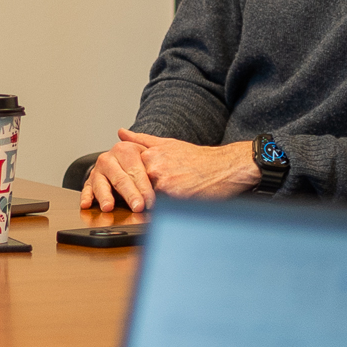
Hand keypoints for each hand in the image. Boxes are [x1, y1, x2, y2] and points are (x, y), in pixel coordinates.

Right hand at [81, 136, 154, 211]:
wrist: (122, 157)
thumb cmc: (140, 160)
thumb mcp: (150, 155)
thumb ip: (156, 162)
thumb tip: (167, 172)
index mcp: (125, 149)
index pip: (135, 170)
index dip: (144, 187)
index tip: (151, 201)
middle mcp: (109, 158)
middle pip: (120, 178)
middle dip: (130, 194)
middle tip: (138, 206)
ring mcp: (98, 170)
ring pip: (101, 184)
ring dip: (105, 196)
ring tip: (108, 206)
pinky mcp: (89, 181)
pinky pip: (86, 189)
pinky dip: (86, 197)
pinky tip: (86, 204)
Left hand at [120, 129, 260, 200]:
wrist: (226, 167)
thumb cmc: (199, 158)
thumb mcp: (168, 144)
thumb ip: (142, 140)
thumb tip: (121, 134)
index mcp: (150, 155)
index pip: (126, 173)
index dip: (125, 184)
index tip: (125, 191)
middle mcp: (153, 166)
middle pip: (132, 188)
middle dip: (133, 198)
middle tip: (137, 204)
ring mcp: (163, 181)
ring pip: (144, 199)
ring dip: (146, 206)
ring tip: (154, 209)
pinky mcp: (174, 196)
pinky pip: (159, 209)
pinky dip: (159, 212)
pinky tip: (167, 211)